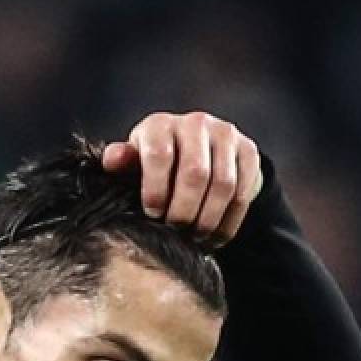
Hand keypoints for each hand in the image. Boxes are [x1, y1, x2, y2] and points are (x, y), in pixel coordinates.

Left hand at [101, 111, 262, 246]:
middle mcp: (195, 123)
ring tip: (196, 237)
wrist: (198, 151)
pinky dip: (229, 221)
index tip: (153, 214)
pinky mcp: (248, 151)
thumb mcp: (135, 162)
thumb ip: (122, 163)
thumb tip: (112, 160)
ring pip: (223, 185)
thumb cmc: (156, 163)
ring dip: (209, 219)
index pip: (160, 156)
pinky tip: (215, 236)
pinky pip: (243, 192)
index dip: (156, 191)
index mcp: (160, 125)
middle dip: (184, 211)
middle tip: (177, 231)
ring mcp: (226, 135)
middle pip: (195, 174)